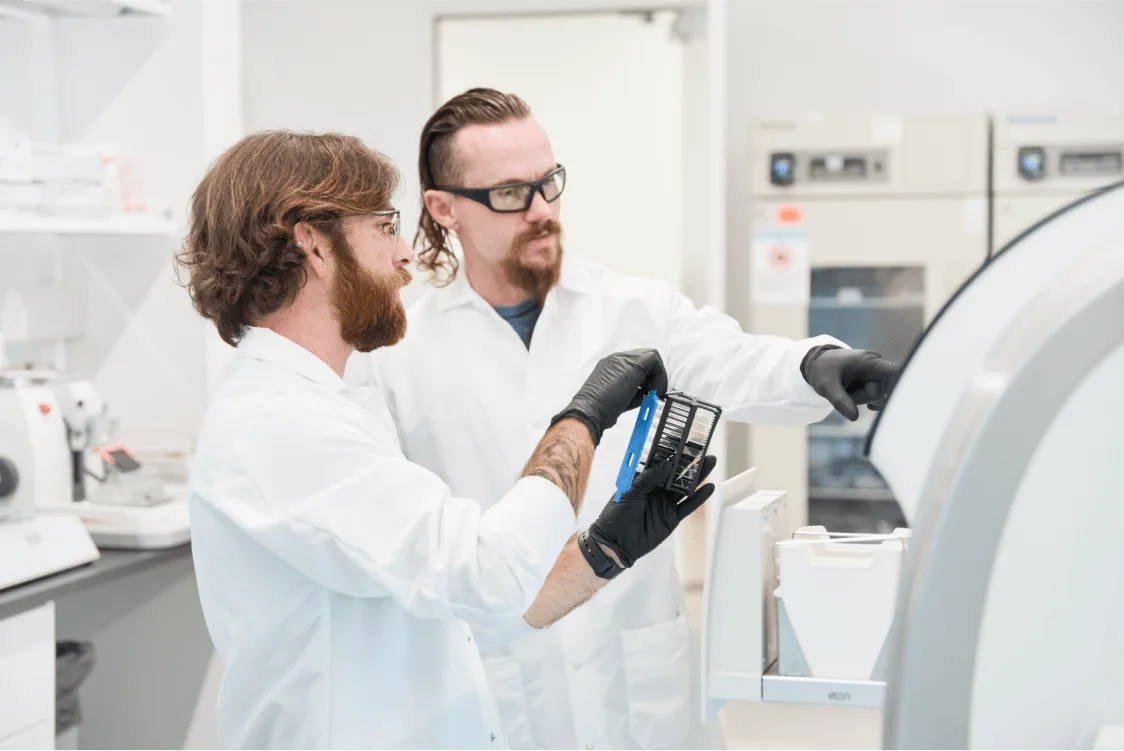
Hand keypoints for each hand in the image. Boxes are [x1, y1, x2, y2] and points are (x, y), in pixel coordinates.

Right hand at [550, 349, 668, 445]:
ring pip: (650, 356)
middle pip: (644, 357)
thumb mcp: (619, 398)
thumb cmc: (600, 410)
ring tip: (654, 392)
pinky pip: (654, 360)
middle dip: (654, 374)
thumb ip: (634, 392)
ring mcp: (623, 359)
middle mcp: (616, 359)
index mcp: (610, 366)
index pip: (635, 363)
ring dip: (657, 375)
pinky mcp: (632, 364)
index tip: (649, 391)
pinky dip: (659, 375)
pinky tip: (654, 390)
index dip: (646, 377)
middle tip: (655, 391)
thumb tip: (648, 394)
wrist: (590, 410)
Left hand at [586, 456, 716, 571]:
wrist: (615, 543)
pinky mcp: (672, 517)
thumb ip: (649, 478)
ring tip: (710, 461)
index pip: (660, 462)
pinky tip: (709, 487)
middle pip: (676, 472)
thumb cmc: (616, 515)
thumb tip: (667, 464)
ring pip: (685, 486)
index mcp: (644, 480)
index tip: (683, 439)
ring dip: (698, 475)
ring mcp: (665, 503)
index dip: (672, 451)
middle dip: (689, 460)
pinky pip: (688, 506)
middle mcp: (657, 489)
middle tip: (703, 447)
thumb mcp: (630, 492)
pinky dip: (699, 497)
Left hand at [801, 345, 898, 420]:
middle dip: (861, 398)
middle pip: (879, 393)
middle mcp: (878, 368)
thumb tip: (854, 418)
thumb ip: (839, 400)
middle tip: (843, 390)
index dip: (906, 380)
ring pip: (877, 398)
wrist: (818, 365)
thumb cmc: (823, 370)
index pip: (894, 371)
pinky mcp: (875, 383)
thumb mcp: (826, 385)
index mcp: (869, 362)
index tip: (917, 388)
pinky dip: (866, 401)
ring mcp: (877, 376)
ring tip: (846, 389)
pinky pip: (877, 399)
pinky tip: (861, 402)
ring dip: (860, 399)